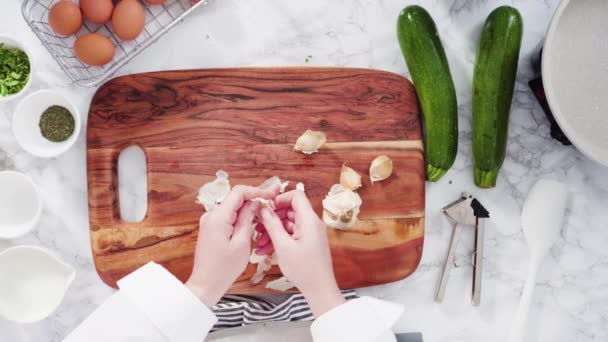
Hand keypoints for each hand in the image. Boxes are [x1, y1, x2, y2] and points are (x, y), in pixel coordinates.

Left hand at [186, 184, 278, 306]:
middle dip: (254, 199)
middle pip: (235, 198)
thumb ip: (248, 219)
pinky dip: (240, 218)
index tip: (270, 195)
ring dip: (248, 210)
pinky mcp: (211, 228)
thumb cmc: (223, 269)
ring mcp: (210, 222)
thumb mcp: (241, 243)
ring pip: (233, 208)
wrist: (205, 284)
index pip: (238, 192)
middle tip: (271, 204)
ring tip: (264, 217)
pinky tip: (252, 225)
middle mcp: (211, 216)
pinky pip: (228, 217)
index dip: (256, 191)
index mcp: (218, 217)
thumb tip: (255, 203)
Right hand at [259, 190, 345, 316]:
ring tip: (258, 243)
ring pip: (288, 224)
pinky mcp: (308, 242)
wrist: (320, 289)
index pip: (296, 195)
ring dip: (273, 231)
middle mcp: (311, 223)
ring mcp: (310, 233)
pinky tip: (265, 250)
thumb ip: (273, 225)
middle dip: (272, 217)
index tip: (266, 207)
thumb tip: (264, 209)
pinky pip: (291, 234)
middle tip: (257, 226)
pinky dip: (279, 239)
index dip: (280, 198)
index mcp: (309, 220)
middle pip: (290, 210)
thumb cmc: (304, 269)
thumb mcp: (283, 246)